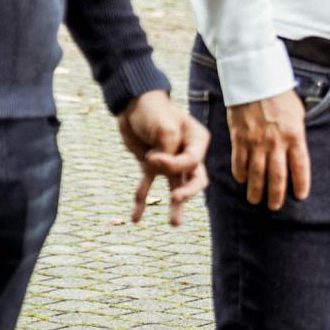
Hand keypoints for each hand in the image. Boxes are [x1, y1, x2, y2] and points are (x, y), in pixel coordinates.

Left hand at [116, 90, 209, 225]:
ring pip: (176, 186)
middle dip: (187, 192)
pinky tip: (135, 218)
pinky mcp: (151, 166)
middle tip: (176, 198)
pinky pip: (148, 186)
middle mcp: (187, 153)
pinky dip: (141, 202)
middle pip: (195, 178)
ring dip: (175, 205)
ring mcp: (169, 162)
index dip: (174, 164)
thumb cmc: (154, 111)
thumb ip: (168, 150)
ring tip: (174, 224)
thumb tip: (160, 168)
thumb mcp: (165, 126)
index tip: (153, 156)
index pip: (192, 161)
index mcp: (197, 141)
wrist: (133, 104)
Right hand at [225, 91, 310, 209]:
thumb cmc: (279, 95)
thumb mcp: (298, 113)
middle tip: (274, 207)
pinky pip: (239, 162)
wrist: (256, 81)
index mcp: (295, 136)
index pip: (300, 166)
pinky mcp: (239, 139)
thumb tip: (297, 149)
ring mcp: (256, 142)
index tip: (300, 196)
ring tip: (255, 201)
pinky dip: (240, 173)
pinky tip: (241, 180)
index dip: (301, 183)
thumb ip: (297, 133)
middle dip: (276, 195)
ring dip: (256, 190)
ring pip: (256, 174)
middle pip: (277, 176)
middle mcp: (276, 143)